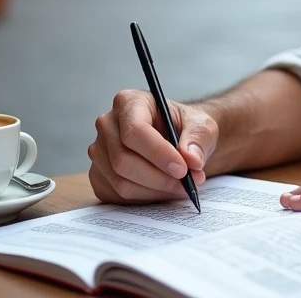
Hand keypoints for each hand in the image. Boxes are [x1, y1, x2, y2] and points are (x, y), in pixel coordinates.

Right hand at [88, 89, 217, 202]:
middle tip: (188, 184)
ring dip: (155, 190)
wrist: (177, 139)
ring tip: (182, 187)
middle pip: (124, 160)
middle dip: (159, 178)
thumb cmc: (185, 127)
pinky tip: (165, 189)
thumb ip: (198, 139)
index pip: (134, 131)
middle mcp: (107, 124)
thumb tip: (192, 160)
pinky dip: (146, 197)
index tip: (182, 169)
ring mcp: (99, 151)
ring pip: (121, 182)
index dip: (158, 154)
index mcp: (128, 102)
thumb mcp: (201, 125)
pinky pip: (119, 195)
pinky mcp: (100, 174)